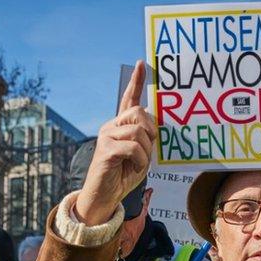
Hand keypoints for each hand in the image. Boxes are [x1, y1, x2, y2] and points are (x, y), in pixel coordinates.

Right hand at [76, 60, 157, 225]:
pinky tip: (133, 168)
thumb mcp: (140, 155)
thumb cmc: (123, 176)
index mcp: (120, 126)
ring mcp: (106, 136)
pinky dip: (139, 160)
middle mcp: (111, 126)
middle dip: (150, 132)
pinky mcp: (105, 149)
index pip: (128, 99)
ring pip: (138, 131)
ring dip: (145, 151)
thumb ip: (146, 139)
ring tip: (138, 163)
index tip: (141, 63)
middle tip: (146, 151)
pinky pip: (133, 147)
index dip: (136, 82)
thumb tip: (155, 124)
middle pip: (139, 113)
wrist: (104, 197)